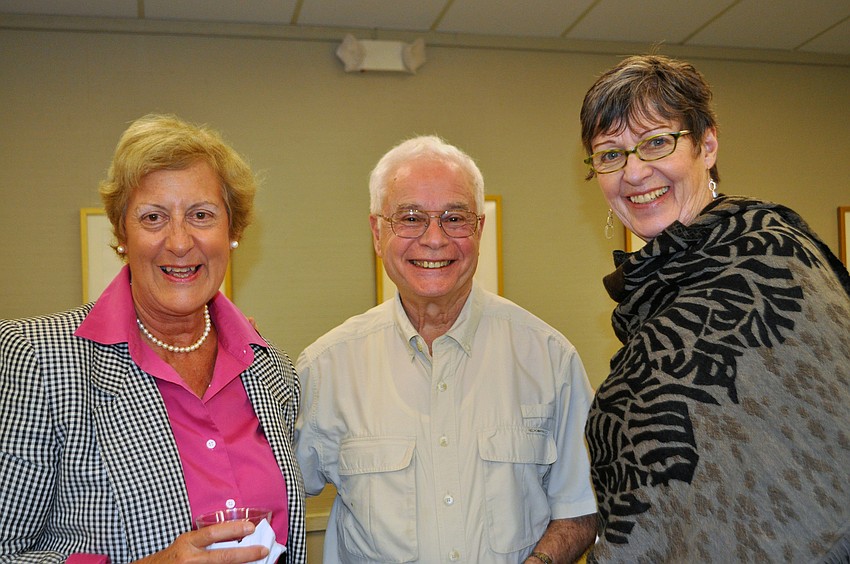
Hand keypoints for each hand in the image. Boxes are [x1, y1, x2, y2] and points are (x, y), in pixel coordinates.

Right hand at [135, 521, 269, 562]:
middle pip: (223, 557)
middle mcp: (191, 558)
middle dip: (246, 554)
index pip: (213, 533)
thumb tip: (235, 537)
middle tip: (263, 550)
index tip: (251, 528)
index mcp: (189, 542)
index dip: (233, 529)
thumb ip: (206, 540)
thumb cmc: (173, 556)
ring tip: (255, 562)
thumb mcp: (187, 542)